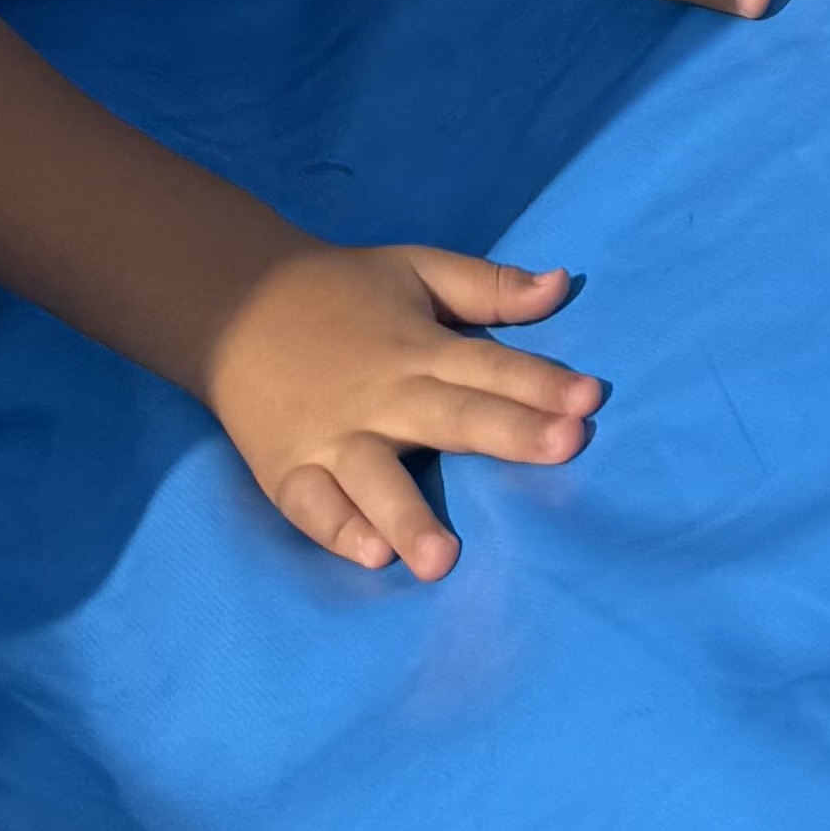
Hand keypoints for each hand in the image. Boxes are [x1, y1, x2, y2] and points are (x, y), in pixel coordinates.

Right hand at [202, 241, 602, 579]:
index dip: (542, 383)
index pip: (490, 367)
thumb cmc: (343, 292)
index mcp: (419, 346)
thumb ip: (488, 286)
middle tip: (566, 448)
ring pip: (375, 481)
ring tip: (444, 560)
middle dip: (510, 433)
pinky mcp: (288, 471)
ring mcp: (332, 439)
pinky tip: (369, 556)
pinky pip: (313, 508)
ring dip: (409, 517)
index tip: (591, 400)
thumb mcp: (418, 269)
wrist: (238, 305)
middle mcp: (382, 396)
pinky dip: (338, 531)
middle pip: (453, 418)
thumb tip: (562, 285)